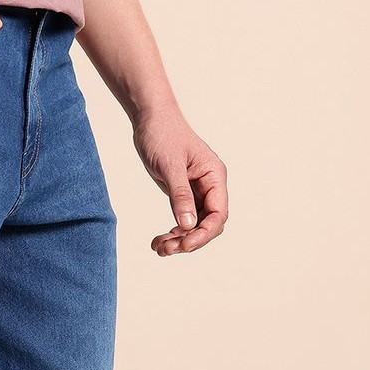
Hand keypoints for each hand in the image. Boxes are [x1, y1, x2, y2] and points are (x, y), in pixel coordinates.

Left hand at [133, 111, 227, 255]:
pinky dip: (172, 233)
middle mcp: (210, 187)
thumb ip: (180, 195)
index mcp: (214, 176)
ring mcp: (198, 192)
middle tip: (165, 249)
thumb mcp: (170, 166)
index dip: (204, 233)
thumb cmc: (163, 135)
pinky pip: (183, 221)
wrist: (151, 120)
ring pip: (195, 226)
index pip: (218, 214)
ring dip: (179, 241)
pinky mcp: (184, 195)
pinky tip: (158, 241)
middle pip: (208, 225)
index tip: (184, 244)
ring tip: (158, 248)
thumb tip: (187, 225)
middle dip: (189, 240)